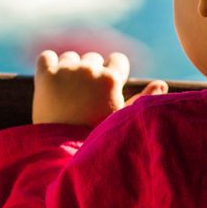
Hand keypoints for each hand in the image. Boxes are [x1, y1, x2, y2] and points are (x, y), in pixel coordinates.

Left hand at [32, 50, 166, 125]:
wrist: (62, 150)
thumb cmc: (97, 137)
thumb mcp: (122, 118)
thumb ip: (143, 98)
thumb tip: (161, 83)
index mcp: (111, 78)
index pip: (117, 59)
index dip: (113, 72)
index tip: (107, 87)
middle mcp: (89, 70)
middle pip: (93, 58)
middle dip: (91, 72)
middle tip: (85, 94)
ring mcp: (66, 71)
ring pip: (69, 57)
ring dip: (69, 69)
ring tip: (67, 91)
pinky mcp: (45, 76)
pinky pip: (46, 57)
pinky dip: (48, 65)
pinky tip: (52, 81)